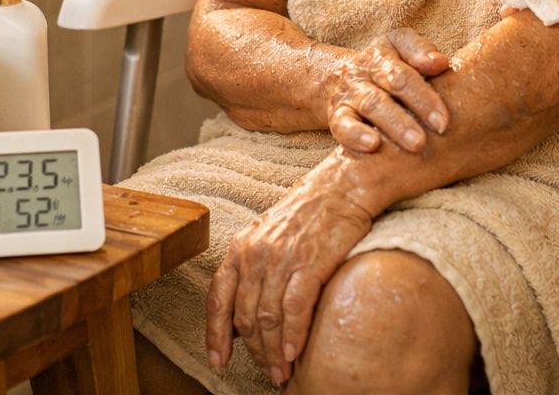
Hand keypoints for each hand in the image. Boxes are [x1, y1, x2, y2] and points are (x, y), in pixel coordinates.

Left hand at [205, 171, 374, 384]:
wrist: (342, 186)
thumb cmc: (309, 212)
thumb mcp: (269, 235)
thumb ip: (255, 267)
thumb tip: (249, 307)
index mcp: (240, 247)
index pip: (218, 299)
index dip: (216, 335)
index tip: (219, 360)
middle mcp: (254, 254)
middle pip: (244, 316)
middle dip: (253, 350)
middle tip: (266, 371)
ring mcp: (280, 259)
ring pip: (268, 318)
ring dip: (273, 351)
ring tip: (281, 371)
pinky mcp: (308, 263)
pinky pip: (294, 309)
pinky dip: (292, 335)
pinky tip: (294, 352)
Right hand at [323, 27, 449, 152]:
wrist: (337, 77)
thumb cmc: (384, 66)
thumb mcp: (399, 47)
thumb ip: (421, 50)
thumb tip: (440, 62)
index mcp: (381, 55)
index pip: (403, 74)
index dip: (424, 96)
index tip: (443, 120)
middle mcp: (362, 73)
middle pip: (389, 89)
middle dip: (412, 113)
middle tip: (433, 134)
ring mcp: (348, 95)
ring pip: (370, 106)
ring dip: (394, 126)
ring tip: (414, 144)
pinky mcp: (336, 117)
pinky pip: (342, 126)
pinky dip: (356, 136)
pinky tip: (373, 146)